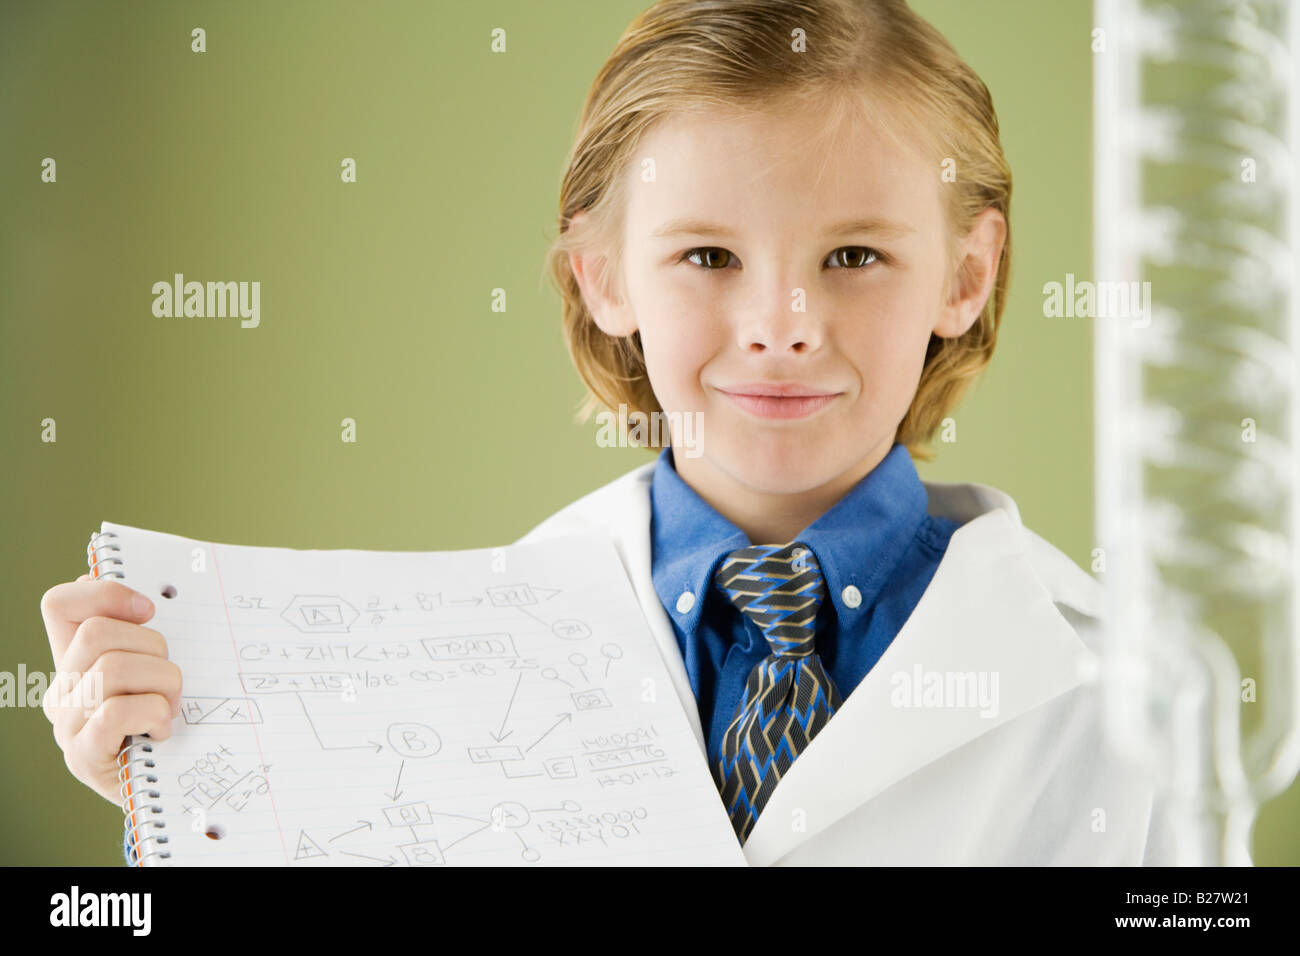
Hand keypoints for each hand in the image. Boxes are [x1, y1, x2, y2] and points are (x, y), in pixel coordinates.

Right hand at [40, 574, 181, 804]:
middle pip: (97, 633)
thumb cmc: (164, 722)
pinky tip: (161, 729)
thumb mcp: (156, 672)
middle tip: (170, 678)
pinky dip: (151, 714)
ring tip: (170, 707)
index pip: (59, 604)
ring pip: (112, 668)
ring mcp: (66, 723)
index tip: (149, 610)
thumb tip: (144, 600)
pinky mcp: (82, 755)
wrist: (166, 789)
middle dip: (152, 648)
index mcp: (75, 660)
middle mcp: (62, 688)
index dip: (104, 593)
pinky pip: (116, 712)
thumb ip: (144, 639)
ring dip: (161, 684)